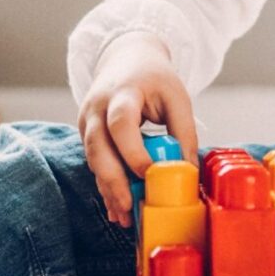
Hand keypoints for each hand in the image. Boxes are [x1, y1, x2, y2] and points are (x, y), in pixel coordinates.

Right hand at [80, 31, 198, 225]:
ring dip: (108, 190)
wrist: (126, 58)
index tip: (150, 175)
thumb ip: (184, 132)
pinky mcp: (87, 135)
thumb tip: (187, 172)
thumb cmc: (155, 78)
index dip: (132, 151)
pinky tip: (119, 209)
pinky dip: (106, 187)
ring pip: (92, 161)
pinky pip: (95, 164)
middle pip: (96, 147)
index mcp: (121, 93)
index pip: (121, 123)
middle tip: (130, 208)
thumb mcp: (176, 97)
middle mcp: (96, 108)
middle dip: (112, 180)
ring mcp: (87, 121)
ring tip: (126, 218)